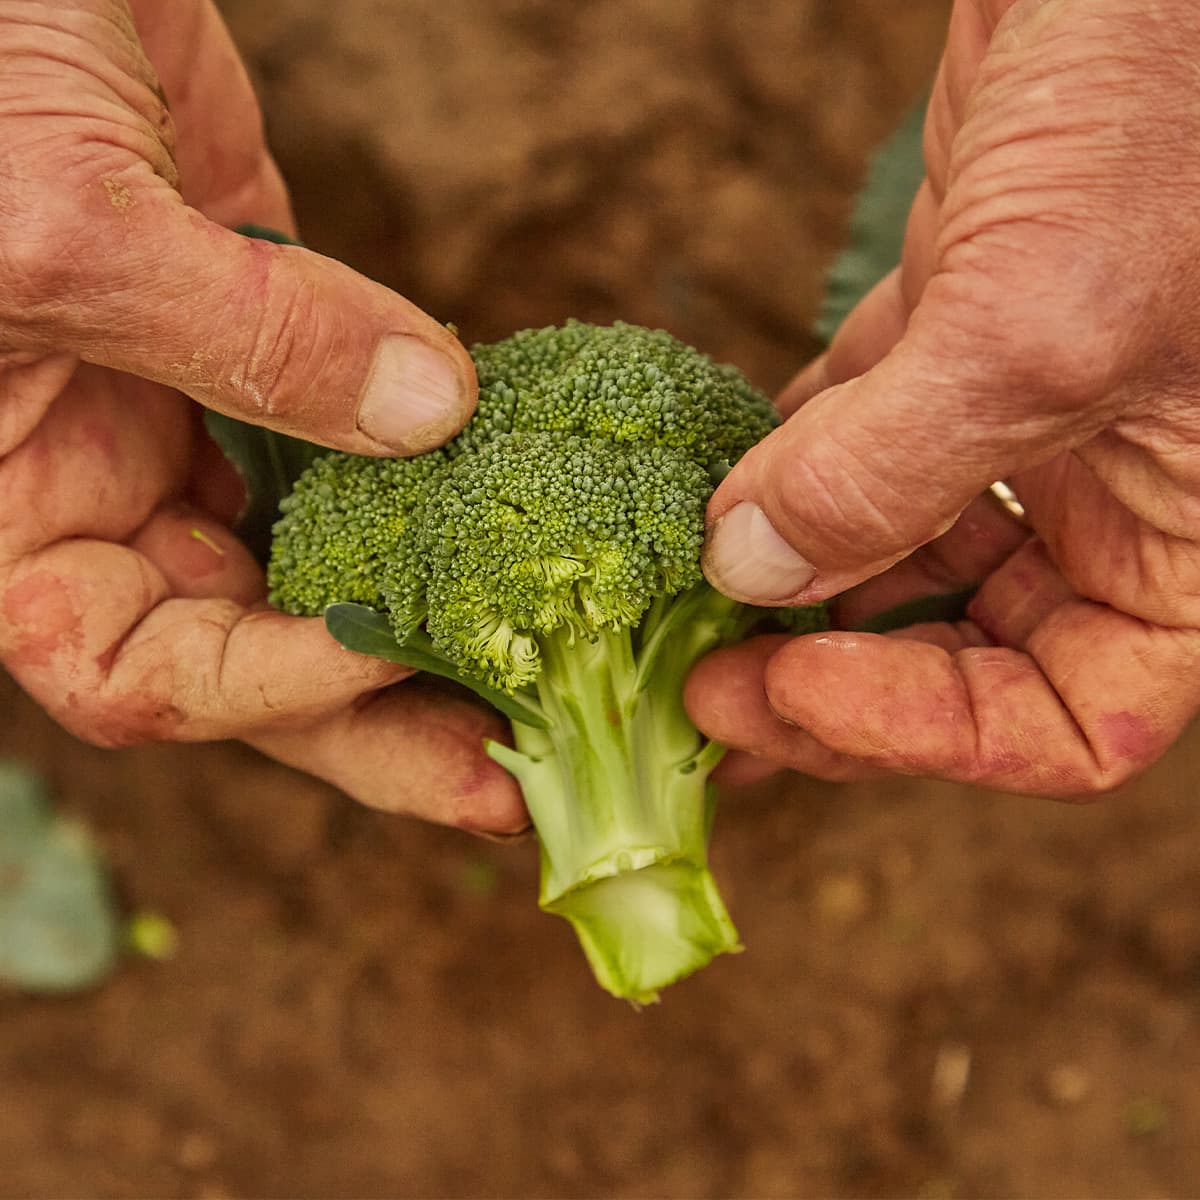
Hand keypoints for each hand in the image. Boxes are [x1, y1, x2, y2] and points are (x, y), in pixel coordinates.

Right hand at [0, 0, 525, 830]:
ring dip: (437, 633)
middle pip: (255, 657)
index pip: (135, 671)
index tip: (390, 651)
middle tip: (515, 786)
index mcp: (14, 510)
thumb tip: (431, 416)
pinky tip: (530, 538)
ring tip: (552, 688)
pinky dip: (448, 496)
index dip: (264, 686)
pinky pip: (375, 453)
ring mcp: (204, 426)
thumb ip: (245, 338)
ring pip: (328, 571)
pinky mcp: (285, 352)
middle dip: (384, 722)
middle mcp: (110, 491)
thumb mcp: (62, 220)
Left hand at [690, 0, 1199, 798]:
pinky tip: (708, 491)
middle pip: (962, 650)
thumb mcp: (1045, 317)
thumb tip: (748, 572)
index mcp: (1189, 534)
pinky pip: (852, 440)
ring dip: (789, 585)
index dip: (923, 728)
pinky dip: (780, 473)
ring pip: (895, 553)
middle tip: (701, 684)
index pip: (1067, 716)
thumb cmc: (1178, 101)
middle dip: (829, 676)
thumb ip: (893, 471)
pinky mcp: (946, 332)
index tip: (787, 690)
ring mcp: (1023, 414)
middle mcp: (1110, 489)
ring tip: (683, 607)